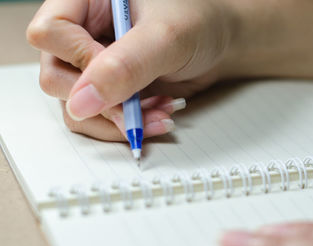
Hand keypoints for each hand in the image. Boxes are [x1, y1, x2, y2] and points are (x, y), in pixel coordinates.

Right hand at [26, 0, 236, 140]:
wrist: (219, 42)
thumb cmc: (199, 22)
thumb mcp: (166, 38)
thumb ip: (125, 66)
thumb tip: (81, 103)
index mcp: (86, 0)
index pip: (50, 32)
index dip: (80, 60)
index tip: (119, 75)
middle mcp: (84, 33)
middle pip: (56, 76)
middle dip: (102, 102)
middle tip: (137, 108)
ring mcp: (95, 64)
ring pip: (77, 106)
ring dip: (118, 120)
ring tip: (159, 113)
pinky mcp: (110, 88)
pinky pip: (101, 117)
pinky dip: (129, 123)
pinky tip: (158, 114)